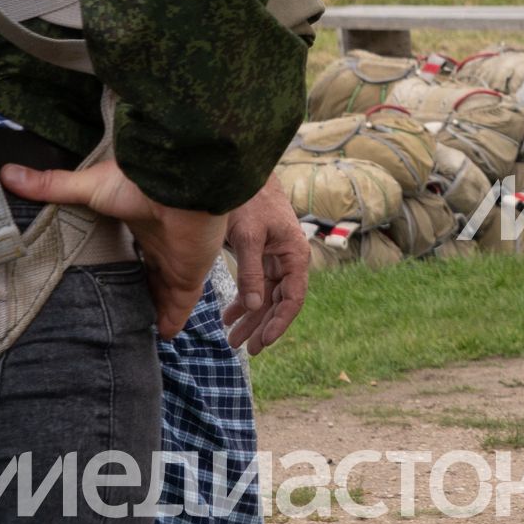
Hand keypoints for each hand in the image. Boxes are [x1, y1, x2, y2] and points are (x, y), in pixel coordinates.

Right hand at [0, 158, 228, 336]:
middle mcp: (157, 243)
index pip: (126, 246)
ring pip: (163, 292)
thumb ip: (52, 186)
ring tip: (132, 330)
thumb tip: (7, 173)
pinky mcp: (189, 276)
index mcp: (136, 222)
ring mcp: (175, 261)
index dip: (116, 261)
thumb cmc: (136, 183)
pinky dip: (173, 320)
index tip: (98, 276)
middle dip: (133, 289)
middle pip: (145, 272)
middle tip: (112, 310)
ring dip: (151, 309)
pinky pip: (181, 305)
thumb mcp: (88, 186)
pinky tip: (161, 336)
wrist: (180, 186)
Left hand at [219, 177, 310, 354]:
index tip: (263, 342)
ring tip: (232, 339)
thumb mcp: (248, 237)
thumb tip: (254, 307)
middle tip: (242, 348)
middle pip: (279, 302)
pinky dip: (243, 302)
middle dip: (261, 326)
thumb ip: (251, 273)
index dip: (279, 323)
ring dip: (250, 318)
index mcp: (295, 256)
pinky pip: (256, 286)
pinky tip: (228, 316)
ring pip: (266, 297)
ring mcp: (275, 259)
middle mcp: (289, 260)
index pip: (293, 299)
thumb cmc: (249, 201)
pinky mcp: (261, 256)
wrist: (242, 175)